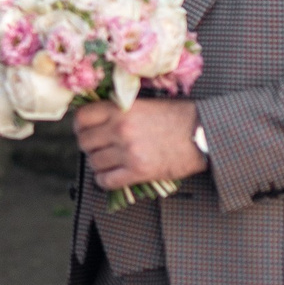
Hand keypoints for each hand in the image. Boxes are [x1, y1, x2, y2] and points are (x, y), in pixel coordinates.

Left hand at [74, 95, 204, 191]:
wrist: (203, 134)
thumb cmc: (178, 116)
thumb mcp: (145, 103)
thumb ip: (120, 110)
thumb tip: (96, 118)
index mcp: (122, 109)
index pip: (82, 118)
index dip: (80, 126)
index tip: (85, 130)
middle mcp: (121, 130)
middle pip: (85, 142)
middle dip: (89, 146)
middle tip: (98, 147)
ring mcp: (129, 152)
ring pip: (94, 162)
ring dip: (98, 163)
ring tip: (109, 161)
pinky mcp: (138, 172)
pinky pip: (106, 181)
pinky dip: (105, 180)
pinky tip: (113, 175)